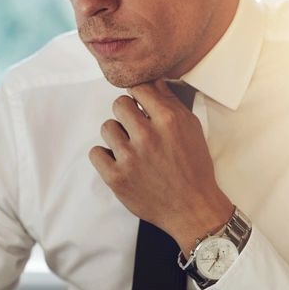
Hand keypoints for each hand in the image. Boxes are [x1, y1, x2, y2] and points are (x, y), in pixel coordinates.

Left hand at [88, 79, 233, 252]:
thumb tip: (152, 81)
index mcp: (168, 120)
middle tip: (136, 129)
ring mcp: (129, 157)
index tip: (139, 104)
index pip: (138, 87)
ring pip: (107, 128)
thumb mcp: (191, 128)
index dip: (138, 95)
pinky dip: (105, 157)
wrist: (192, 208)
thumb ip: (170, 103)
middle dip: (127, 114)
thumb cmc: (194, 167)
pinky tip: (119, 162)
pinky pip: (95, 153)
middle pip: (119, 104)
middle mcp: (147, 136)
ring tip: (131, 149)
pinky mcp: (116, 178)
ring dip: (117, 136)